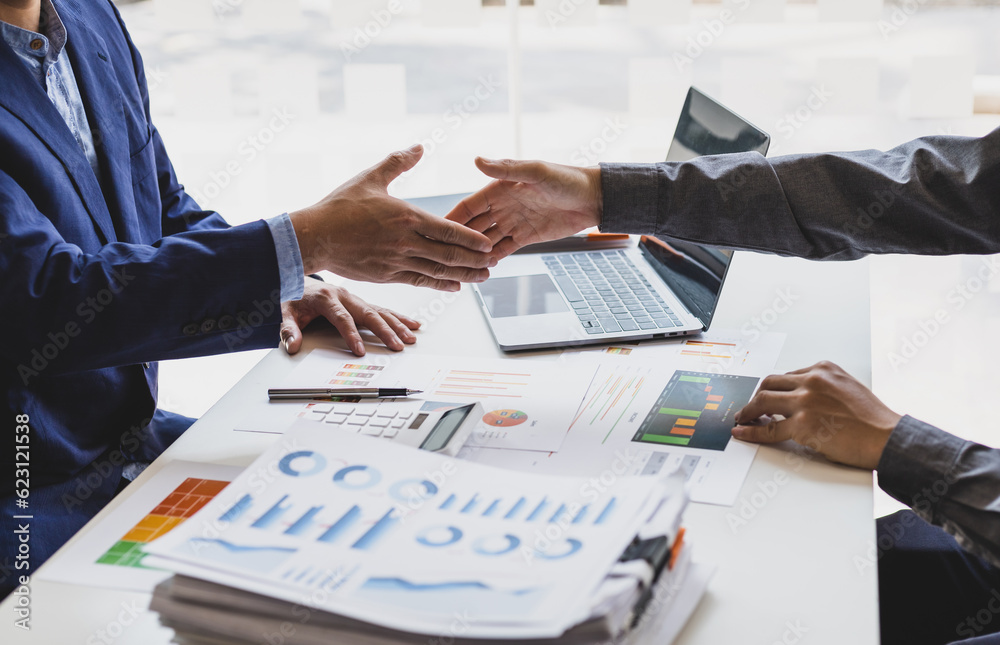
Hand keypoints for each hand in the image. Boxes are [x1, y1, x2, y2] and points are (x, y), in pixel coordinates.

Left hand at [281, 279, 419, 356]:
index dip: (351, 334)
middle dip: (384, 331)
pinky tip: (413, 324)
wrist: (297, 278)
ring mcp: (355, 298)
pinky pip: (383, 309)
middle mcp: (344, 296)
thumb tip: (292, 346)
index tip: (359, 351)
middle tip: (397, 346)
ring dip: (397, 325)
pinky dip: (398, 317)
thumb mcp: (285, 312)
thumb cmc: (294, 297)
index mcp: (326, 298)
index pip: (342, 318)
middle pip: (368, 314)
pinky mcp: (361, 302)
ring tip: (410, 338)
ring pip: (380, 311)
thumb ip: (288, 330)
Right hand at [290, 145, 493, 291]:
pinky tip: (454, 286)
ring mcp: (396, 261)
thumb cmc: (339, 206)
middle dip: (474, 261)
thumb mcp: (370, 178)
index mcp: (406, 217)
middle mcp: (405, 242)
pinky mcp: (387, 275)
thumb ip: (398, 162)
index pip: (447, 230)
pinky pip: (420, 281)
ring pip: (437, 271)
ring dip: (462, 275)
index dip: (471, 239)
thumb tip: (419, 146)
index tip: (489, 244)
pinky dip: (439, 284)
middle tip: (494, 264)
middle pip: (448, 255)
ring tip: (482, 277)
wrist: (315, 237)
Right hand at [446, 157, 602, 261]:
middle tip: (443, 256)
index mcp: (499, 189)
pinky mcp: (526, 237)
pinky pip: (504, 250)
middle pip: (473, 227)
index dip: (452, 218)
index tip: (435, 231)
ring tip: (459, 267)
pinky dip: (492, 259)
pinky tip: (481, 268)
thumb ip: (506, 169)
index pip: (468, 206)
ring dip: (474, 253)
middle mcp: (502, 206)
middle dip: (459, 241)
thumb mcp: (536, 172)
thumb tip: (478, 160)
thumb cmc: (567, 178)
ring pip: (486, 241)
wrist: (593, 198)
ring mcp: (513, 223)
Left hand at [732, 361, 901, 469]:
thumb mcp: (848, 388)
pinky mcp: (803, 424)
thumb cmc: (873, 419)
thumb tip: (802, 398)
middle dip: (756, 396)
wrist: (888, 437)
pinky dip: (751, 431)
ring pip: (763, 401)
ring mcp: (805, 401)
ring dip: (749, 411)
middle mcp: (812, 380)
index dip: (774, 389)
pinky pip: (769, 428)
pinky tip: (743, 432)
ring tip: (743, 419)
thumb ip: (824, 388)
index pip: (787, 376)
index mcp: (823, 369)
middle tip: (750, 408)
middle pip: (769, 383)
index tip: (765, 396)